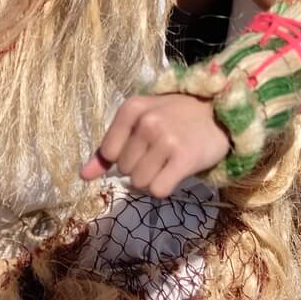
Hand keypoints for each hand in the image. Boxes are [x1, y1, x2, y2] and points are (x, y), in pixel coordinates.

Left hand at [80, 93, 230, 198]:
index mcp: (131, 109)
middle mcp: (147, 122)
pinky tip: (175, 173)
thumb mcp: (138, 121)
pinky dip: (164, 188)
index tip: (141, 146)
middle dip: (139, 167)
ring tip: (167, 162)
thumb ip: (108, 148)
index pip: (108, 153)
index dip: (122, 156)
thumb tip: (83, 176)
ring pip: (139, 182)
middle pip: (124, 169)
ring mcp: (166, 139)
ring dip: (152, 179)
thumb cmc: (173, 118)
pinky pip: (158, 190)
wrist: (218, 113)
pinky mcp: (185, 158)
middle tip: (160, 153)